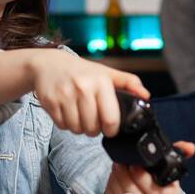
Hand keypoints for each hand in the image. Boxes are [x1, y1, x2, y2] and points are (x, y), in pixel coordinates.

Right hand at [29, 49, 149, 136]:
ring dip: (80, 128)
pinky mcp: (50, 102)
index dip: (112, 129)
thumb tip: (146, 95)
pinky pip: (62, 126)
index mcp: (100, 82)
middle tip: (93, 120)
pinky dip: (66, 124)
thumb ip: (128, 83)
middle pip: (92, 127)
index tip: (110, 128)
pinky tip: (68, 113)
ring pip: (77, 129)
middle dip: (94, 129)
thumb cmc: (81, 71)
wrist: (49, 64)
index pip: (110, 118)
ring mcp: (65, 95)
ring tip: (81, 116)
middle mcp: (83, 88)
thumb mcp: (107, 73)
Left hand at [101, 141, 194, 193]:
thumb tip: (190, 147)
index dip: (144, 179)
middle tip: (121, 164)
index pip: (158, 193)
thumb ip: (179, 153)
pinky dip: (113, 190)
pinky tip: (114, 179)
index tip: (135, 165)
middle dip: (126, 178)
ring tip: (117, 168)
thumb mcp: (170, 167)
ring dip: (118, 182)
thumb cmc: (160, 182)